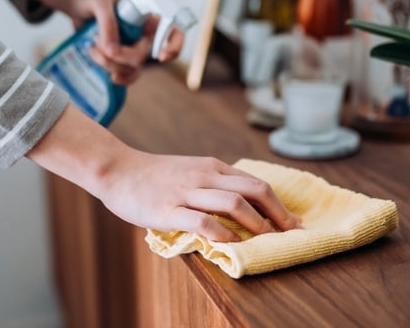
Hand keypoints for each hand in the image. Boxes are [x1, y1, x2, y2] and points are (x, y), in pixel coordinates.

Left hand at [33, 0, 183, 84]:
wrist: (77, 7)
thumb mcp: (99, 3)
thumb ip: (108, 23)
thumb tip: (113, 51)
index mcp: (147, 18)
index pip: (173, 32)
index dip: (175, 46)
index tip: (160, 57)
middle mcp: (144, 35)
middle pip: (144, 57)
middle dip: (120, 56)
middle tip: (97, 42)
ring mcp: (133, 49)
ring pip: (132, 69)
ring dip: (110, 64)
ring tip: (92, 48)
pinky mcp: (121, 59)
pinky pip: (125, 75)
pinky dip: (112, 72)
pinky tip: (100, 64)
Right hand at [97, 152, 301, 241]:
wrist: (117, 170)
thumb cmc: (153, 176)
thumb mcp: (190, 170)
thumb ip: (213, 184)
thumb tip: (242, 207)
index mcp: (212, 166)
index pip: (256, 184)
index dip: (279, 205)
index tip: (293, 223)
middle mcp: (205, 175)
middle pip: (254, 190)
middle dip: (278, 214)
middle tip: (290, 233)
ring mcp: (187, 191)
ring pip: (234, 203)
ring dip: (256, 223)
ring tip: (266, 240)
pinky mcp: (169, 209)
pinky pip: (203, 221)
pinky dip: (222, 233)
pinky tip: (230, 243)